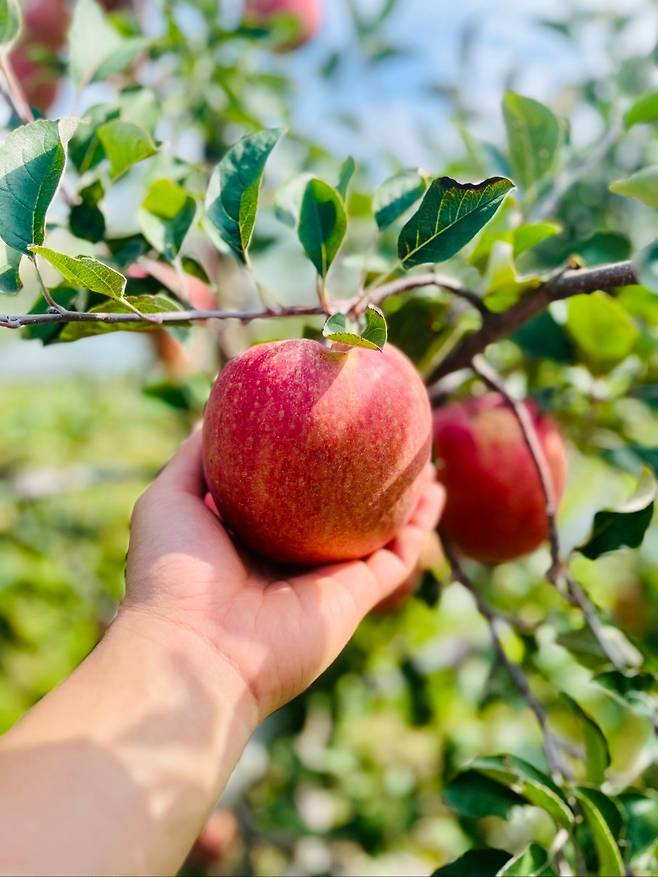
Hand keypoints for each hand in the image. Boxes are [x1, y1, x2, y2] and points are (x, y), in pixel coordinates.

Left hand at [124, 428, 443, 720]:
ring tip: (422, 456)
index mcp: (252, 536)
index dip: (311, 457)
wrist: (196, 649)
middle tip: (385, 433)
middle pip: (340, 507)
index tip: (329, 419)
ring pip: (378, 529)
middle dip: (363, 475)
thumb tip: (214, 413)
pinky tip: (433, 490)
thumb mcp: (169, 499)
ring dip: (402, 496)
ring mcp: (327, 578)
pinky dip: (420, 525)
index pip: (291, 490)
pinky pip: (398, 555)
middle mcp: (294, 556)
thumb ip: (194, 458)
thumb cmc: (172, 572)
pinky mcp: (355, 597)